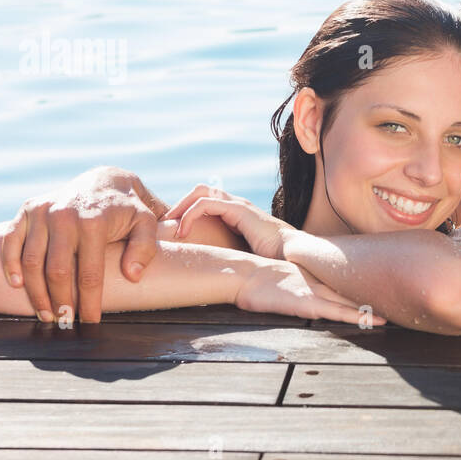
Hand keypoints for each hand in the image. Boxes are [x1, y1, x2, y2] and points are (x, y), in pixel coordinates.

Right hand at [0, 167, 157, 324]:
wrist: (103, 182)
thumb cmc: (126, 210)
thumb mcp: (146, 223)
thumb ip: (145, 248)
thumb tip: (132, 275)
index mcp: (94, 222)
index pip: (89, 272)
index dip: (88, 301)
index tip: (90, 321)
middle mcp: (64, 215)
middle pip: (56, 271)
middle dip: (60, 302)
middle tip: (64, 323)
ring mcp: (43, 211)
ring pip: (30, 260)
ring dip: (35, 291)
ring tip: (45, 313)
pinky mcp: (27, 209)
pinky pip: (10, 240)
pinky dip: (9, 263)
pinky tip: (16, 284)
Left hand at [161, 186, 294, 259]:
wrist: (294, 255)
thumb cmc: (274, 260)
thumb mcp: (244, 254)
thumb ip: (230, 253)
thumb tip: (212, 269)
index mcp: (239, 213)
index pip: (207, 199)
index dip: (188, 210)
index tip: (174, 229)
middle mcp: (238, 204)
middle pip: (201, 190)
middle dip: (180, 204)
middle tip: (166, 224)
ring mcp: (239, 204)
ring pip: (200, 192)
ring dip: (181, 206)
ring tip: (169, 225)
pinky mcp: (239, 209)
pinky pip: (205, 204)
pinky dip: (189, 215)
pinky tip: (183, 232)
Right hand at [236, 260, 385, 325]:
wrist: (243, 275)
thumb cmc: (256, 280)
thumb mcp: (280, 280)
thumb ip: (293, 285)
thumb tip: (298, 292)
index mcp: (313, 275)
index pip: (344, 282)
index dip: (363, 287)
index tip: (383, 289)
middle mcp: (319, 282)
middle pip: (353, 290)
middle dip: (375, 296)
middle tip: (399, 299)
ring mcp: (316, 292)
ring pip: (351, 302)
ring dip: (371, 309)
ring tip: (394, 315)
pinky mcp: (309, 303)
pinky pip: (338, 312)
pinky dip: (356, 316)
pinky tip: (373, 321)